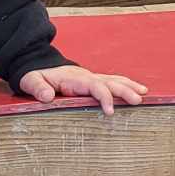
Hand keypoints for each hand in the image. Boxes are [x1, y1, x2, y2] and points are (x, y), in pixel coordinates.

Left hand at [18, 65, 147, 115]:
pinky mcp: (92, 81)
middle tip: (138, 100)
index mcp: (74, 78)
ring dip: (129, 86)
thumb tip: (46, 97)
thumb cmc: (35, 75)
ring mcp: (90, 77)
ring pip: (113, 80)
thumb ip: (38, 88)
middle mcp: (86, 76)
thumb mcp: (31, 81)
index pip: (94, 86)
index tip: (111, 111)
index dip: (104, 97)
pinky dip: (124, 85)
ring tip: (143, 94)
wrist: (37, 64)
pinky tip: (136, 90)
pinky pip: (111, 82)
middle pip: (109, 82)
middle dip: (124, 90)